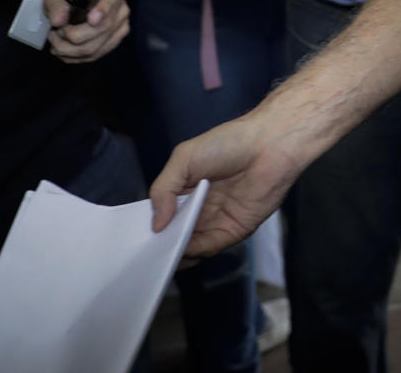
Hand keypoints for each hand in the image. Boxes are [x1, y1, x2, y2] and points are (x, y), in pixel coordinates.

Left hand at [44, 0, 129, 62]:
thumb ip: (58, 2)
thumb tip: (57, 21)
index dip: (103, 9)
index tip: (91, 19)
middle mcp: (121, 9)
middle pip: (101, 29)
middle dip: (71, 37)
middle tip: (53, 34)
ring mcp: (121, 27)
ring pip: (95, 47)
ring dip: (70, 51)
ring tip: (55, 43)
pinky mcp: (115, 41)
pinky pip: (95, 55)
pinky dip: (76, 57)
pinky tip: (63, 52)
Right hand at [148, 111, 308, 257]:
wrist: (269, 145)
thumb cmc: (227, 143)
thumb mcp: (184, 158)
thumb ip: (164, 188)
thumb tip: (155, 224)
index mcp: (185, 190)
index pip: (163, 214)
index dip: (149, 226)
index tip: (132, 239)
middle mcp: (199, 209)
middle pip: (175, 234)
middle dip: (161, 244)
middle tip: (142, 256)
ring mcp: (216, 221)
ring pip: (191, 245)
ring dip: (176, 252)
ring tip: (158, 257)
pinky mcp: (234, 231)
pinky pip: (211, 247)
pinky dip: (195, 252)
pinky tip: (183, 251)